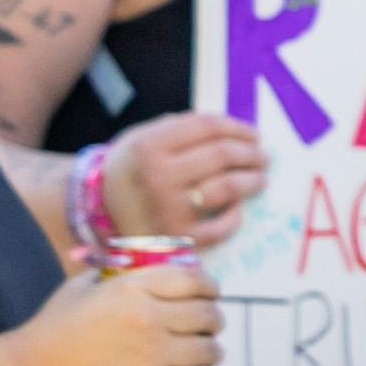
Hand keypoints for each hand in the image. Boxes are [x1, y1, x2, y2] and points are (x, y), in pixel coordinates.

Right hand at [13, 252, 216, 365]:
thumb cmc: (54, 326)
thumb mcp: (82, 286)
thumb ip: (114, 275)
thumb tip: (139, 268)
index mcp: (133, 287)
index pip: (193, 280)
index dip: (210, 286)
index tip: (212, 293)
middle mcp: (149, 317)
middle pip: (207, 315)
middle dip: (214, 320)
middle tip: (211, 324)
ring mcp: (153, 353)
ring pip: (208, 350)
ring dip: (213, 351)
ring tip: (208, 352)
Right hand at [90, 111, 267, 252]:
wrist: (101, 214)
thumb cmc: (131, 171)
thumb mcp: (142, 138)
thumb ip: (179, 128)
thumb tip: (232, 129)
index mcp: (149, 145)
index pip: (208, 127)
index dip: (238, 128)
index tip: (255, 134)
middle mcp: (158, 176)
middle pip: (222, 155)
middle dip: (251, 154)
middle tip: (264, 157)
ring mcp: (170, 208)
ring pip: (228, 188)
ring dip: (252, 181)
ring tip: (260, 178)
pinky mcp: (180, 238)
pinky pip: (221, 226)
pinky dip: (235, 217)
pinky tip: (238, 209)